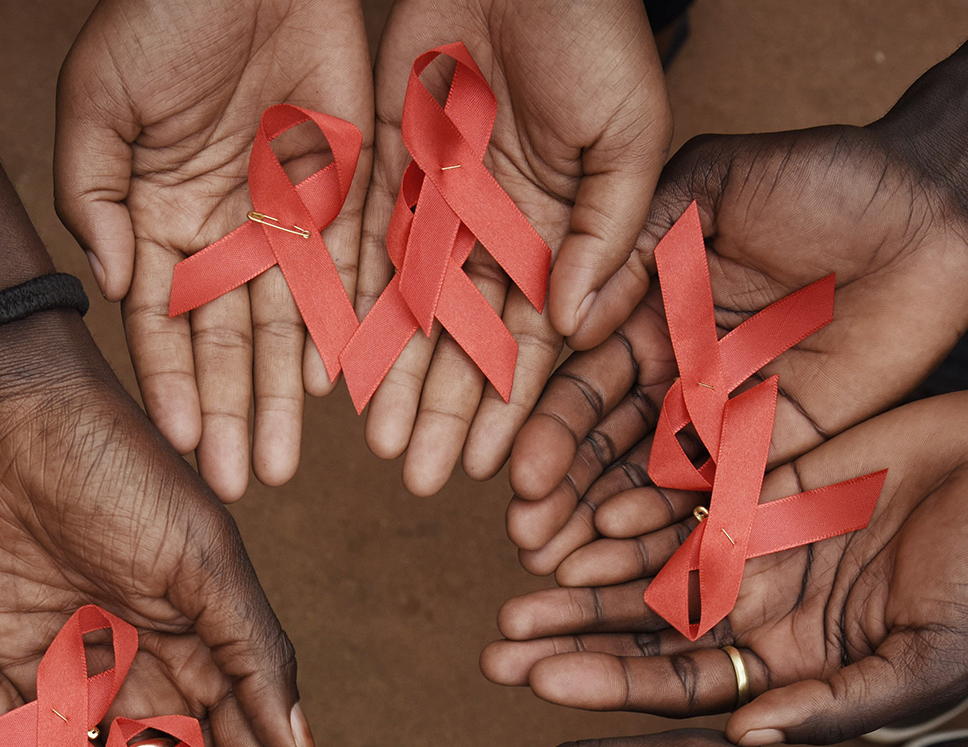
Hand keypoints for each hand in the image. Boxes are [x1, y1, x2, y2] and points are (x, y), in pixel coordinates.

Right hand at [57, 0, 372, 499]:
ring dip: (286, 398)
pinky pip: (349, 273)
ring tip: (285, 466)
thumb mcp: (96, 101)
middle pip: (229, 343)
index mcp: (156, 218)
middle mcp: (221, 230)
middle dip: (234, 416)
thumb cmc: (155, 14)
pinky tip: (338, 387)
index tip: (181, 444)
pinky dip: (345, 328)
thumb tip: (105, 288)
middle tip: (243, 487)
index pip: (162, 322)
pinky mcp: (344, 188)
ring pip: (290, 326)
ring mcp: (284, 214)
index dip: (173, 384)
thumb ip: (93, 198)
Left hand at [358, 0, 668, 494]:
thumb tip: (577, 324)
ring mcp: (440, 198)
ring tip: (380, 444)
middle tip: (424, 480)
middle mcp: (498, 225)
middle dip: (446, 410)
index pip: (537, 336)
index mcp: (562, 228)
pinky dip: (352, 306)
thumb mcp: (628, 135)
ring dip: (396, 377)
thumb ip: (606, 232)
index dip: (516, 404)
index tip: (500, 470)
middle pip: (466, 337)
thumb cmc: (596, 30)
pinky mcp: (387, 165)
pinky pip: (362, 249)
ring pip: (410, 307)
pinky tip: (338, 367)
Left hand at [490, 382, 967, 738]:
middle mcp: (761, 609)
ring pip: (653, 560)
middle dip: (575, 639)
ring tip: (518, 579)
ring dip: (586, 572)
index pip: (684, 688)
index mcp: (790, 667)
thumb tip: (748, 737)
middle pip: (648, 630)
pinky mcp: (765, 473)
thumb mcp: (928, 663)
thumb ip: (838, 704)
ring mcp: (758, 539)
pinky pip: (686, 488)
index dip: (613, 690)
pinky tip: (584, 507)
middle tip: (498, 649)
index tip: (544, 690)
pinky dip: (638, 499)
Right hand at [506, 125, 967, 553]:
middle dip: (567, 494)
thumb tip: (569, 318)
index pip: (588, 381)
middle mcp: (683, 372)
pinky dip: (683, 521)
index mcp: (655, 312)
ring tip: (564, 564)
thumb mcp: (715, 188)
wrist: (934, 207)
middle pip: (611, 445)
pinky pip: (727, 491)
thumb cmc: (827, 176)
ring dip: (607, 523)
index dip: (552, 428)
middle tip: (528, 538)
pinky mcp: (787, 444)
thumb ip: (641, 249)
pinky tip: (638, 552)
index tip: (519, 474)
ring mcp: (732, 414)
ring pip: (657, 480)